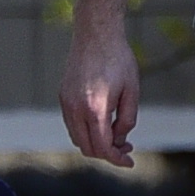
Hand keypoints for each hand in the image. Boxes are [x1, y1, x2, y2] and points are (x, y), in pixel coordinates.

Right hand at [60, 16, 140, 165]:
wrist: (96, 33)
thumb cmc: (118, 59)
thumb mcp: (132, 91)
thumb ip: (126, 120)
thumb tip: (119, 140)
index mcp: (95, 109)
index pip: (103, 147)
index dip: (117, 159)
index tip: (130, 162)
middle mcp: (75, 108)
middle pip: (88, 148)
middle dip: (107, 153)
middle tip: (126, 147)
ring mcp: (66, 102)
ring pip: (77, 138)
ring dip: (95, 143)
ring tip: (115, 134)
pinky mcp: (63, 96)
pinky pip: (72, 124)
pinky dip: (86, 131)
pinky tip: (102, 121)